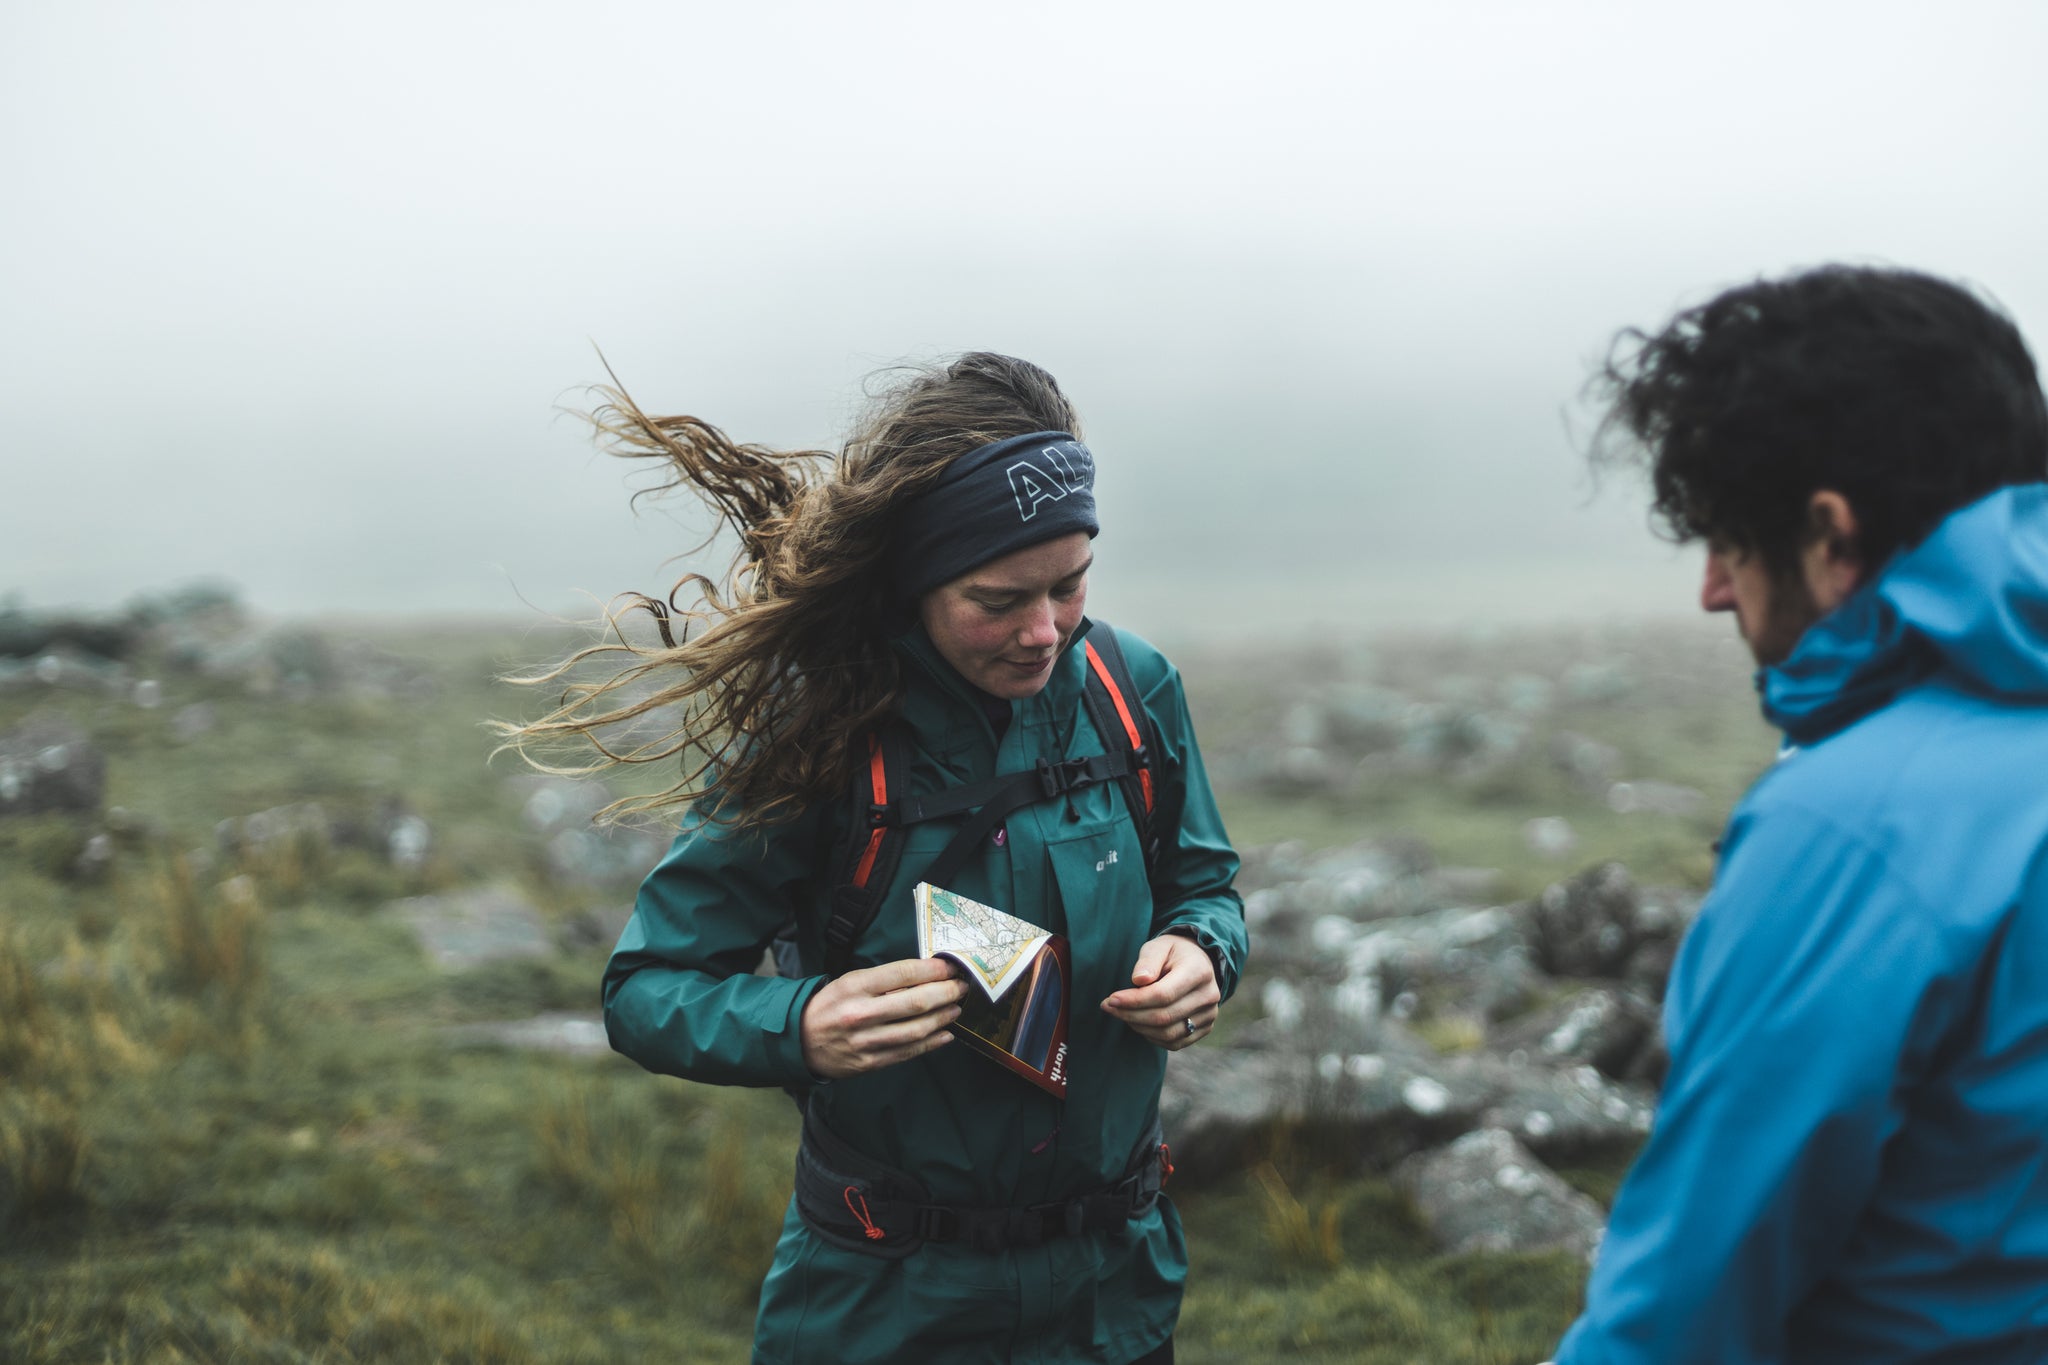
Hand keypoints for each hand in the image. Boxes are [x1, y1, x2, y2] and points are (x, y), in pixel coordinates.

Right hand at [800, 957, 968, 1079]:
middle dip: (946, 992)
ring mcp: (866, 1041)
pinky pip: (907, 1052)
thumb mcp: (850, 981)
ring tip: (956, 1009)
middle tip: (962, 986)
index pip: (903, 973)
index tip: (952, 967)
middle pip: (916, 1002)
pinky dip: (931, 1043)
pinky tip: (945, 1034)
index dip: (934, 970)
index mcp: (855, 986)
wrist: (799, 1040)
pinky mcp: (869, 1063)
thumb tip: (926, 974)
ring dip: (942, 1018)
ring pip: (916, 1030)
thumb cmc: (831, 1005)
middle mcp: (861, 1013)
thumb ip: (885, 980)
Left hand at [1101, 934, 1218, 1050]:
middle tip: (1108, 1006)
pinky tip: (1138, 1023)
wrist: (1198, 962)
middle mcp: (1209, 995)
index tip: (1111, 999)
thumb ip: (1148, 961)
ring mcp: (1209, 1014)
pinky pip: (1174, 1043)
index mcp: (1199, 971)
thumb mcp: (1158, 946)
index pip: (1163, 994)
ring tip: (1121, 1013)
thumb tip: (1139, 981)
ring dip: (1138, 1027)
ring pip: (1168, 1033)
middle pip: (1164, 1016)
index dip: (1134, 1000)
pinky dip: (1152, 1036)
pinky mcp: (1205, 1028)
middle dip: (1130, 1015)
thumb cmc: (1172, 953)